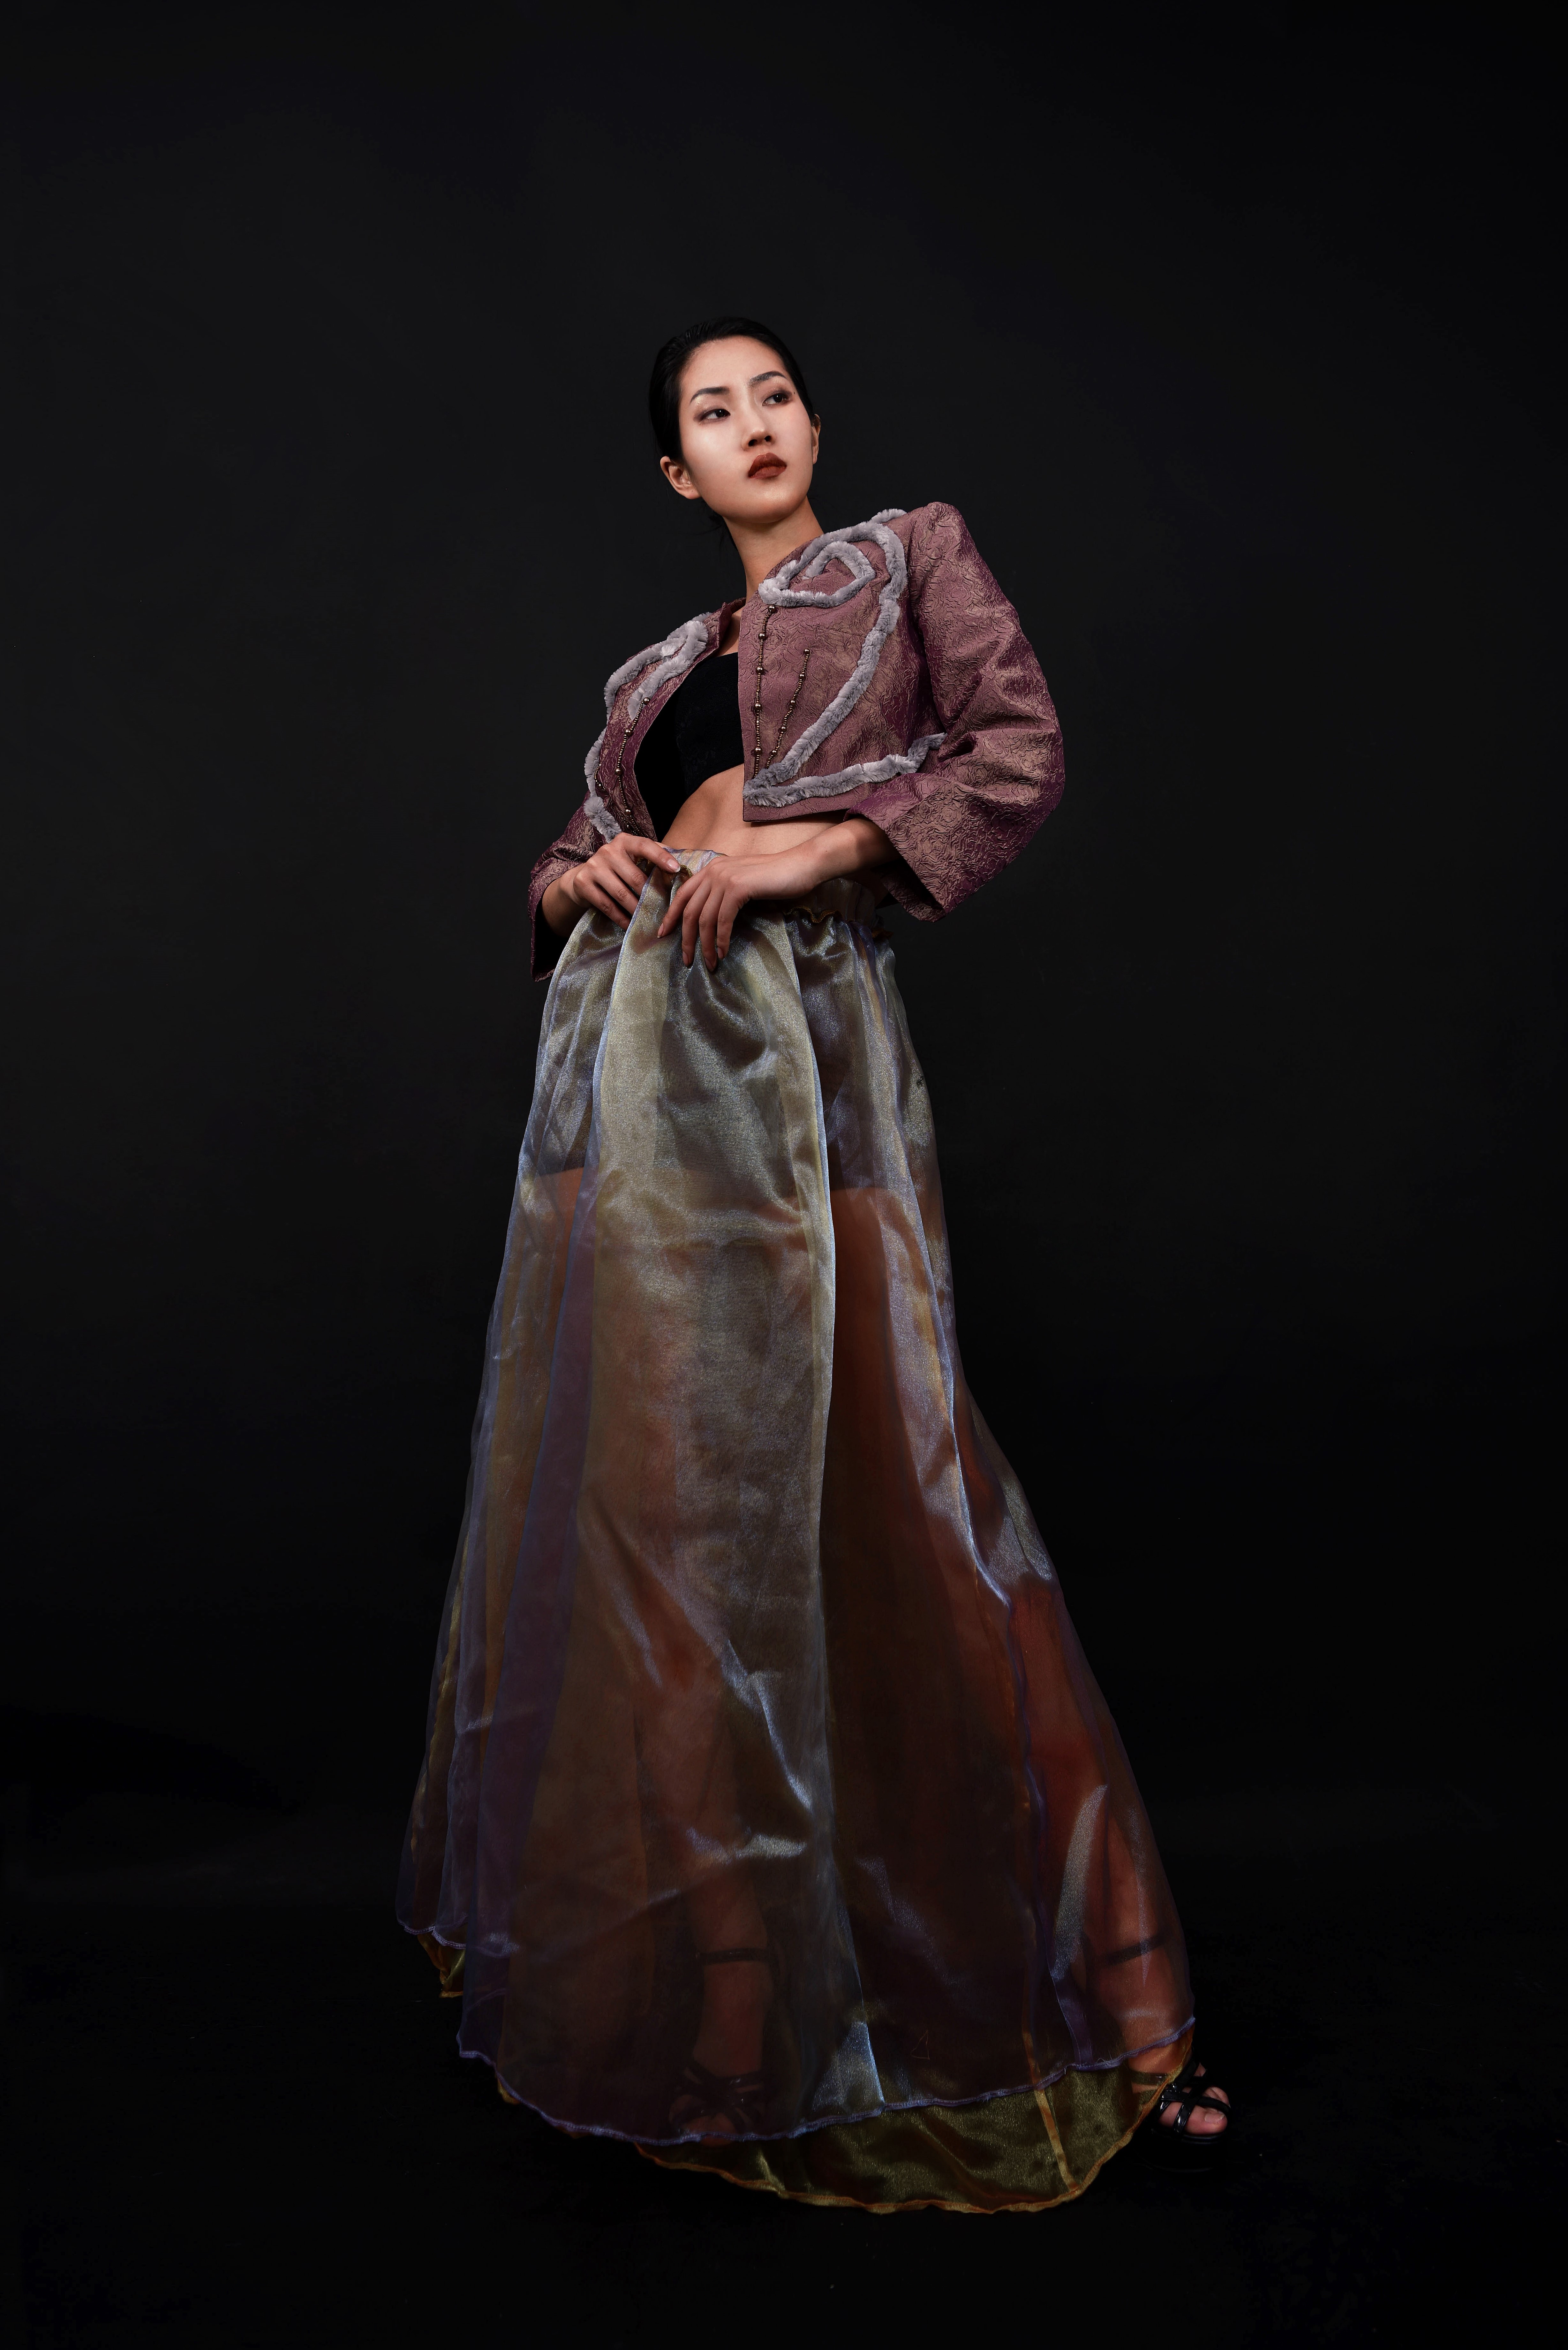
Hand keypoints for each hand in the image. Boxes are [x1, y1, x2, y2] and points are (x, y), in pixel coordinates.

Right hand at [543, 835, 679, 936]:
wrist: (582, 879)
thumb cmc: (617, 869)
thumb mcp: (633, 858)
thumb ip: (655, 857)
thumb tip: (685, 864)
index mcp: (625, 841)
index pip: (645, 845)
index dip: (661, 857)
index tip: (676, 869)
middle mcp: (608, 851)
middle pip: (636, 878)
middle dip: (651, 896)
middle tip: (665, 910)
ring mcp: (594, 866)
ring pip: (622, 894)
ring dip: (637, 910)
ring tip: (649, 920)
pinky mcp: (584, 884)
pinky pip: (608, 906)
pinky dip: (621, 918)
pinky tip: (630, 925)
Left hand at [656, 843, 827, 970]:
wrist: (801, 866)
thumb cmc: (775, 877)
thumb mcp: (742, 881)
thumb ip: (724, 892)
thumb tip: (710, 917)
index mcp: (711, 869)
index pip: (682, 894)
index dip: (671, 915)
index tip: (663, 934)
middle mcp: (713, 871)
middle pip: (689, 910)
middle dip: (685, 939)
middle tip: (686, 960)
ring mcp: (725, 878)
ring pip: (705, 919)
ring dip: (706, 946)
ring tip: (709, 963)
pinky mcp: (738, 887)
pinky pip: (723, 920)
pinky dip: (722, 939)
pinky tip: (724, 952)